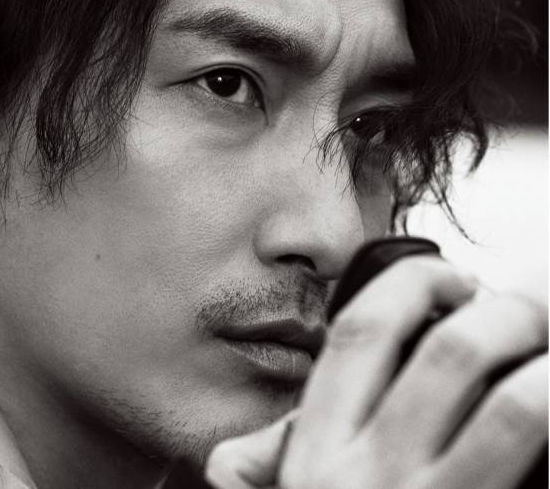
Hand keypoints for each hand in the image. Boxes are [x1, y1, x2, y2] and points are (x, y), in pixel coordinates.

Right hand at [205, 257, 547, 488]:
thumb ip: (268, 470)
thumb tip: (231, 460)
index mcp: (318, 455)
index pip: (363, 335)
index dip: (413, 286)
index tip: (450, 280)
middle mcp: (371, 477)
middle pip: (448, 354)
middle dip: (502, 311)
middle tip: (525, 309)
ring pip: (512, 407)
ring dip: (547, 362)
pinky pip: (533, 460)